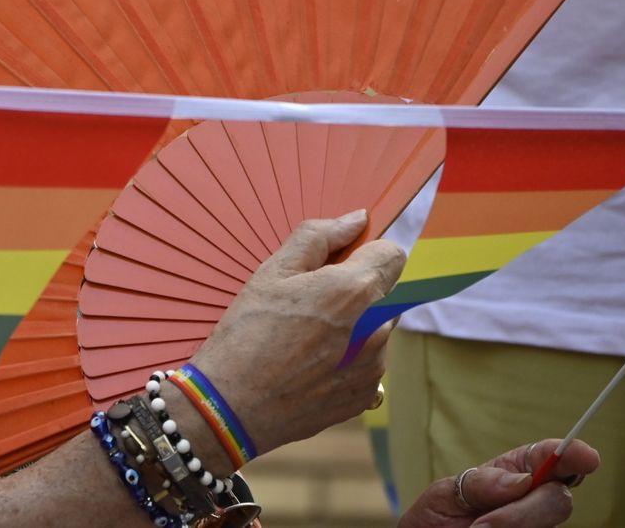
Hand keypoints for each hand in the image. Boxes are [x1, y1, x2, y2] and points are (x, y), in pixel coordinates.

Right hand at [190, 210, 404, 454]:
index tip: (339, 262)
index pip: (393, 254)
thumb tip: (356, 219)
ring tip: (305, 339)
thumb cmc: (247, 333)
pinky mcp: (365, 397)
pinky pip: (367, 364)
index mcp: (355, 291)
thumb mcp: (272, 272)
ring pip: (376, 329)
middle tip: (309, 303)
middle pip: (384, 293)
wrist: (232, 405)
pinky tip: (309, 365)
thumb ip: (318, 237)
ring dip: (354, 326)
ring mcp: (374, 368)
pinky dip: (346, 359)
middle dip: (356, 290)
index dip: (366, 252)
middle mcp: (376, 329)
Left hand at [399, 439, 600, 527]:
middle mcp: (534, 498)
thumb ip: (479, 482)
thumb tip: (521, 480)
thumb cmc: (439, 514)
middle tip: (482, 525)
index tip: (586, 456)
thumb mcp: (447, 492)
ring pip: (549, 526)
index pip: (549, 457)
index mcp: (514, 472)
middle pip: (558, 500)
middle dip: (525, 512)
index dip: (571, 454)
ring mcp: (538, 525)